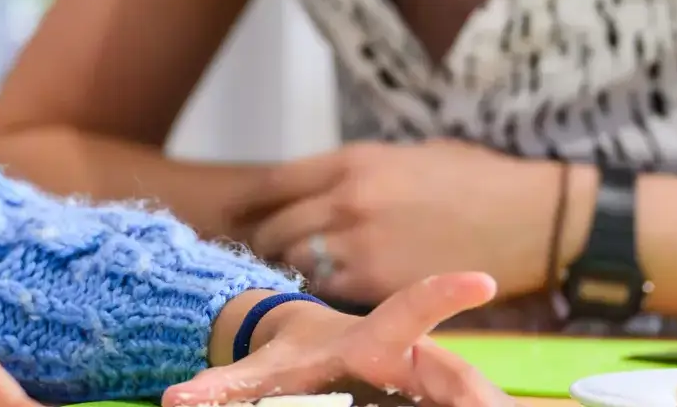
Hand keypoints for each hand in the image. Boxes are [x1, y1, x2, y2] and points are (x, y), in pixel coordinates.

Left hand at [165, 273, 513, 406]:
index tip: (476, 281)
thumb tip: (176, 401)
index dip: (442, 295)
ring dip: (483, 403)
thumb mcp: (259, 371)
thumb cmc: (294, 358)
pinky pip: (458, 404)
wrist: (316, 356)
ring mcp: (428, 385)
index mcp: (371, 341)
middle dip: (479, 392)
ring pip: (465, 394)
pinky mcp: (433, 400)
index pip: (410, 310)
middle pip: (456, 375)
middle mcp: (411, 361)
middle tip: (500, 405)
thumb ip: (222, 387)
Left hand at [244, 141, 565, 305]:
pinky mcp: (378, 285)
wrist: (530, 218)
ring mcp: (360, 246)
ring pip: (297, 262)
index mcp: (352, 162)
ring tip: (297, 271)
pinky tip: (332, 288)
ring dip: (294, 266)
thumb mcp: (407, 156)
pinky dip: (325, 289)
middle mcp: (346, 202)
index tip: (242, 213)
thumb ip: (357, 172)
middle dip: (266, 240)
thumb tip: (323, 187)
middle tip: (266, 250)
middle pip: (276, 228)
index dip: (253, 202)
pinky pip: (330, 289)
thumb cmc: (477, 180)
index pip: (275, 183)